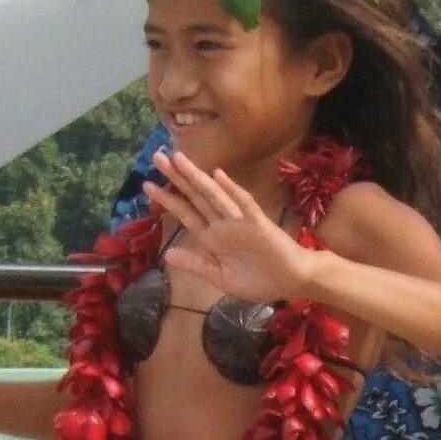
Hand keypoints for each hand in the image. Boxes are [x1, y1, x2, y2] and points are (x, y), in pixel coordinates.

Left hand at [149, 149, 318, 303]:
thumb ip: (197, 265)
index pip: (186, 214)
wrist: (293, 282)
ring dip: (196, 177)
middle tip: (156, 157)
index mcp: (212, 239)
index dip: (168, 199)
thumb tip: (167, 255)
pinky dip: (232, 190)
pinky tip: (218, 176)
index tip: (147, 185)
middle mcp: (222, 225)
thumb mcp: (221, 278)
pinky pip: (244, 204)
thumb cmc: (260, 282)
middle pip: (196, 197)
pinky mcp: (258, 224)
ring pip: (214, 195)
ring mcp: (240, 221)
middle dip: (177, 178)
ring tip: (177, 159)